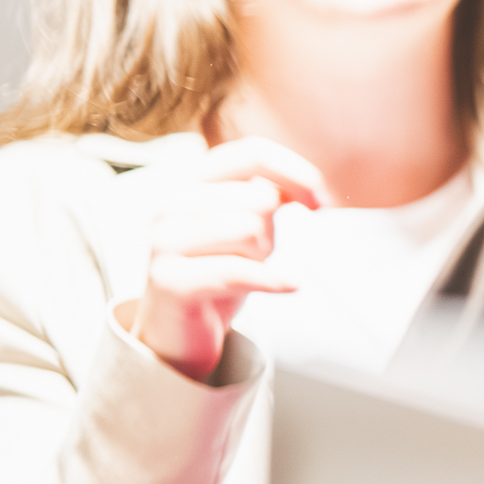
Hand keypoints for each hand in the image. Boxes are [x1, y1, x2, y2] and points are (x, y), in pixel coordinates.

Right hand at [131, 138, 326, 382]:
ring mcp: (164, 240)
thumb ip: (269, 198)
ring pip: (250, 229)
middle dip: (273, 230)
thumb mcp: (247, 227)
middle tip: (257, 255)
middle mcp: (171, 204)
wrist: (177, 329)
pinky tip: (289, 284)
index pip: (251, 153)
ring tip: (245, 271)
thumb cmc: (218, 270)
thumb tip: (311, 190)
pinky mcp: (170, 280)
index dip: (295, 173)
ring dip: (262, 255)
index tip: (320, 203)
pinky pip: (239, 270)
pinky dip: (273, 279)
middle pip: (258, 197)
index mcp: (190, 182)